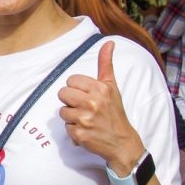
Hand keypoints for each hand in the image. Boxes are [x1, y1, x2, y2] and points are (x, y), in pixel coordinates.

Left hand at [56, 41, 145, 174]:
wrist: (121, 141)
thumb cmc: (114, 112)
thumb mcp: (112, 86)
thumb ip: (106, 64)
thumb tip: (108, 42)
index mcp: (99, 88)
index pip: (71, 80)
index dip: (76, 89)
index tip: (86, 95)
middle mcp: (92, 102)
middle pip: (63, 94)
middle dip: (71, 101)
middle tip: (84, 107)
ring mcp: (85, 119)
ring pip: (62, 111)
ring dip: (71, 116)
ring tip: (86, 119)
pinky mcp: (79, 134)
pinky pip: (66, 127)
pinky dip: (74, 130)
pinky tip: (85, 130)